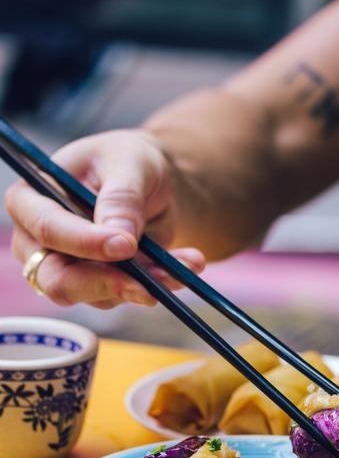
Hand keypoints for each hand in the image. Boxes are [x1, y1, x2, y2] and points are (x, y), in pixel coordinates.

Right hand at [5, 129, 204, 307]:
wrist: (152, 183)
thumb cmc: (128, 161)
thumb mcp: (129, 163)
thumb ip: (122, 198)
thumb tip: (119, 240)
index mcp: (31, 200)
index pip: (49, 228)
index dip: (84, 242)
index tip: (125, 246)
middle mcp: (39, 242)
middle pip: (58, 280)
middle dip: (107, 283)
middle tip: (148, 285)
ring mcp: (66, 269)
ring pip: (95, 295)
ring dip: (143, 286)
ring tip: (187, 264)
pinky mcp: (97, 286)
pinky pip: (123, 296)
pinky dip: (158, 284)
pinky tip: (186, 267)